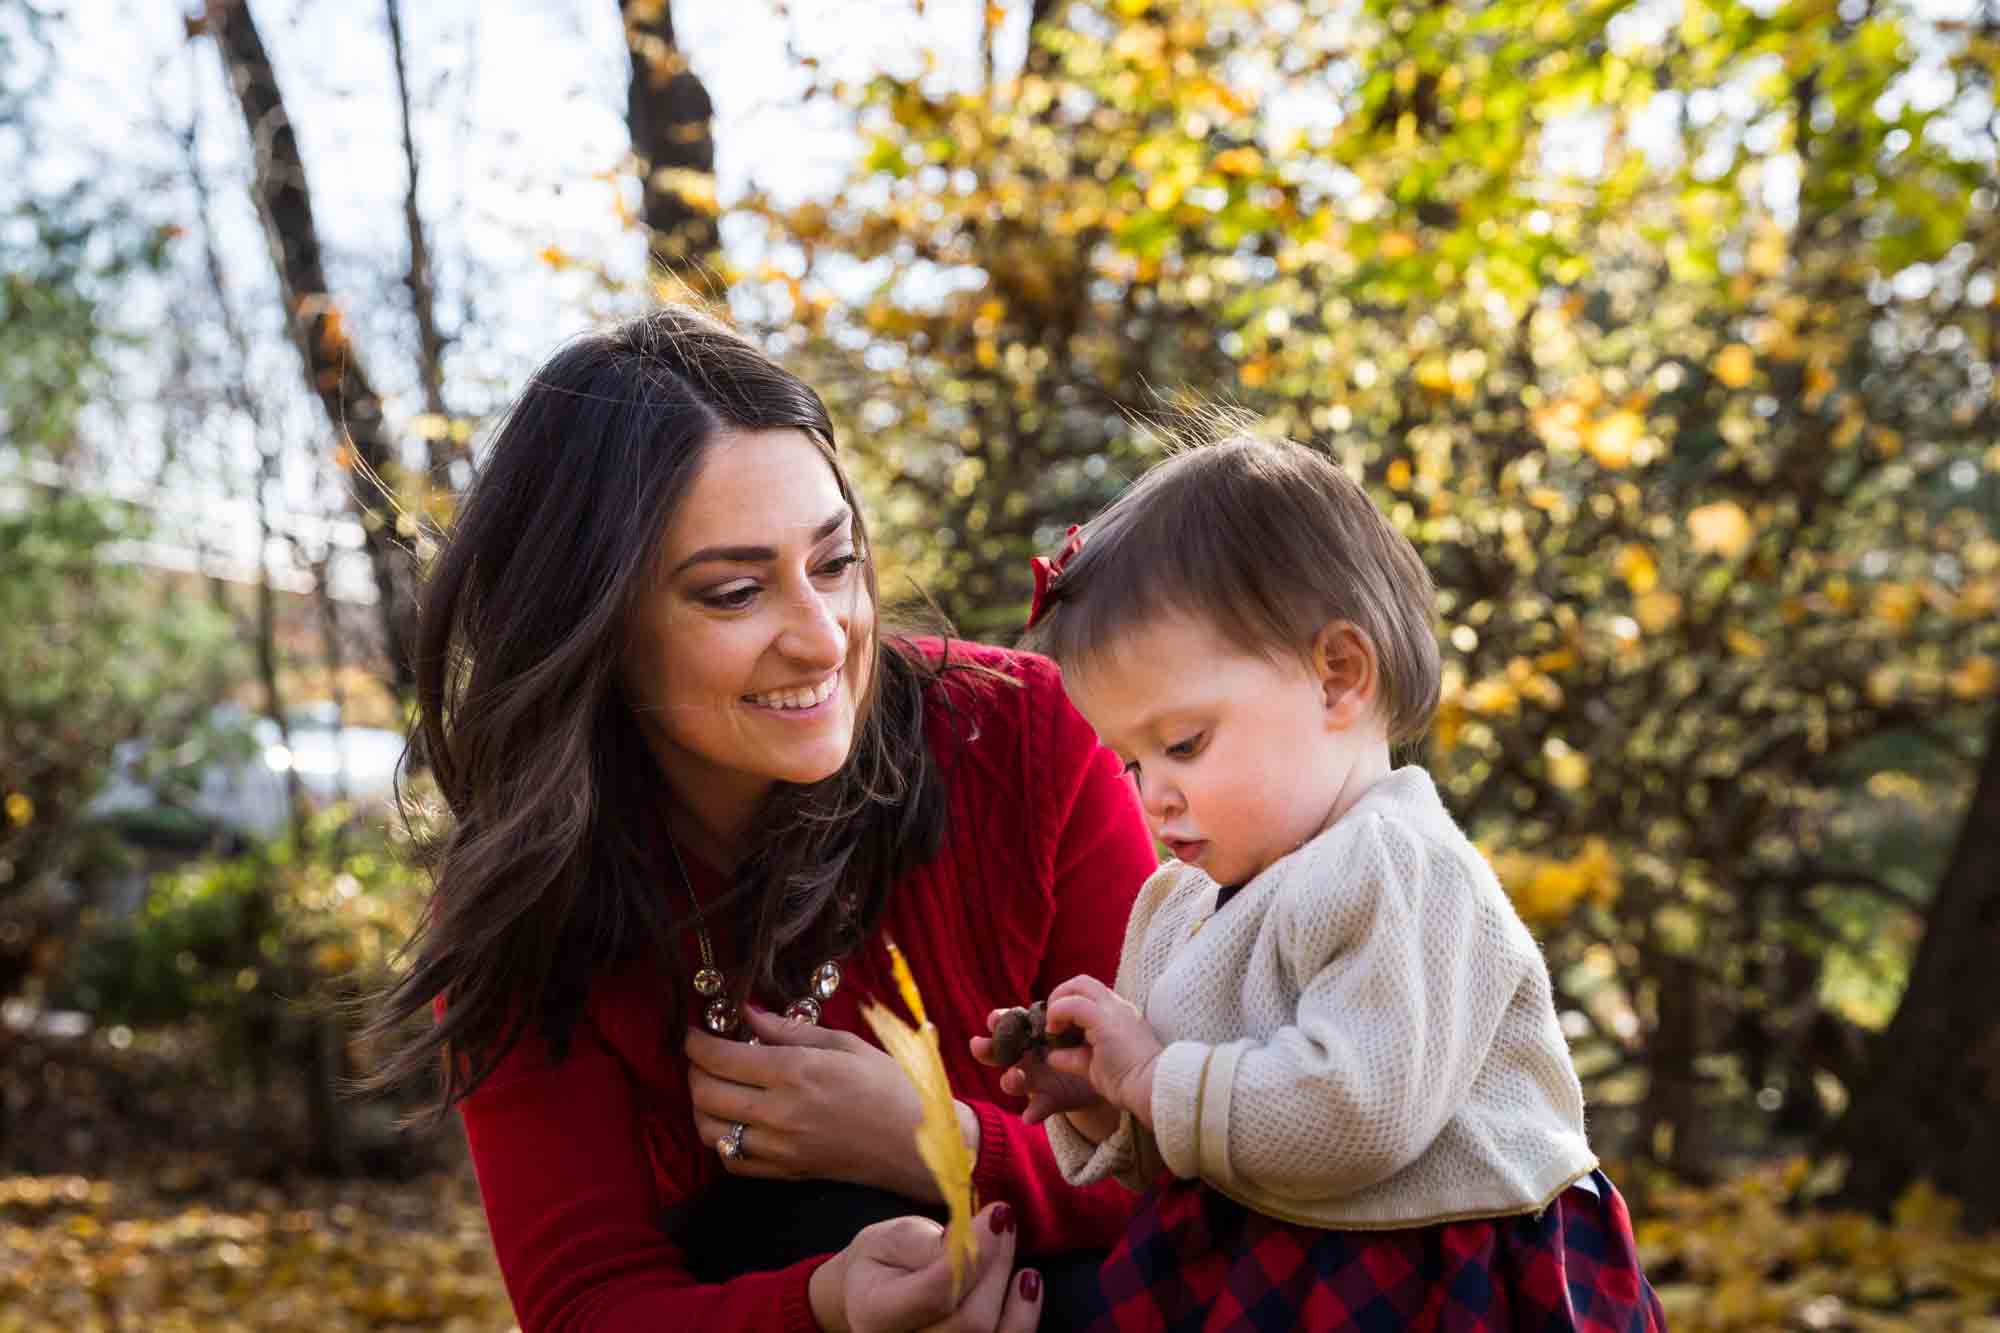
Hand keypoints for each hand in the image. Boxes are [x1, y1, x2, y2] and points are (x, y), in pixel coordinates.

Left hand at [686, 1006, 976, 1199]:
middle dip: (693, 1070)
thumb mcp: (846, 1044)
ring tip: (714, 1087)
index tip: (693, 1032)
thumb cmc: (891, 1086)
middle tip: (702, 1056)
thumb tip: (748, 1013)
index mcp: (795, 1072)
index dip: (696, 1042)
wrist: (919, 1145)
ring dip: (701, 1106)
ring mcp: (779, 1147)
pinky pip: (732, 1160)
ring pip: (710, 1130)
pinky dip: (720, 1140)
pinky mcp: (785, 1172)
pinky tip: (733, 1122)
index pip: (720, 1057)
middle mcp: (780, 1112)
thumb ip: (791, 1029)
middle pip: (705, 1093)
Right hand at [809, 1201, 1042, 1332]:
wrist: (871, 1300)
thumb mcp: (889, 1239)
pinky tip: (1026, 1288)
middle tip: (1005, 1220)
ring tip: (1019, 1259)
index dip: (976, 1254)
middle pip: (971, 1322)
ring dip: (1016, 1296)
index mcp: (875, 1314)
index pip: (937, 1292)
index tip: (997, 1215)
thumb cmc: (881, 1264)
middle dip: (997, 1266)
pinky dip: (1022, 1319)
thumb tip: (974, 1237)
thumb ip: (927, 1243)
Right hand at [971, 1009, 1104, 1127]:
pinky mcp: (1048, 1100)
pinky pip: (1038, 1106)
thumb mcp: (1078, 1024)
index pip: (1008, 1024)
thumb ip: (1068, 1015)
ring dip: (1009, 1079)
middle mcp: (1026, 1056)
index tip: (994, 1018)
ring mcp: (1035, 1080)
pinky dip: (1032, 1111)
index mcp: (1031, 1033)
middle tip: (978, 1045)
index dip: (998, 1020)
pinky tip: (1029, 1115)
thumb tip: (1061, 1006)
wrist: (1106, 1072)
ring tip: (1012, 1077)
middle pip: (998, 1052)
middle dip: (986, 1049)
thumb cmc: (1085, 1041)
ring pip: (1013, 1081)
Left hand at [1043, 975, 1164, 1128]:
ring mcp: (1114, 1010)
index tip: (1059, 1028)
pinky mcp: (1104, 1020)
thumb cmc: (1129, 1082)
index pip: (1092, 995)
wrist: (1151, 1089)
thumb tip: (1053, 1056)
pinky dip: (1058, 1013)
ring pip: (1079, 985)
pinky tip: (1053, 1032)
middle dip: (1061, 994)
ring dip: (1058, 1002)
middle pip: (1083, 982)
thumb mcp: (1095, 1066)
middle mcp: (1119, 1007)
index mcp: (1121, 1015)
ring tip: (1051, 1028)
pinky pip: (1073, 1004)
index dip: (1070, 1005)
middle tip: (1051, 1022)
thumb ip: (1074, 1057)